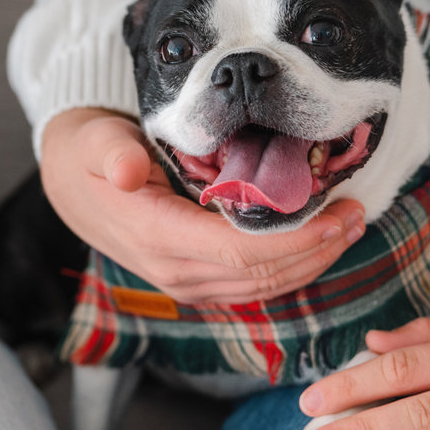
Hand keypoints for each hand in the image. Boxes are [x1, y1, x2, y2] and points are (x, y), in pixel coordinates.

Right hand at [39, 107, 365, 304]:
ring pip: (264, 287)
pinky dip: (292, 267)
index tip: (337, 214)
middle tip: (358, 215)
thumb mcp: (93, 142)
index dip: (297, 240)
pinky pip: (254, 285)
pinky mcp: (199, 282)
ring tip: (349, 226)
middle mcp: (176, 271)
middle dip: (317, 250)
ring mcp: (187, 283)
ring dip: (312, 262)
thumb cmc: (90, 156)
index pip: (242, 252)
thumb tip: (127, 170)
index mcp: (157, 237)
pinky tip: (318, 242)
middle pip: (263, 275)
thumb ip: (112, 153)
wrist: (72, 186)